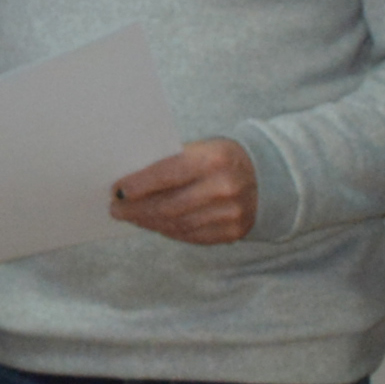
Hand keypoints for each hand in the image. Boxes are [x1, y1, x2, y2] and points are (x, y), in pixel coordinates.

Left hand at [112, 138, 257, 243]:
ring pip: (179, 224)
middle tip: (116, 209)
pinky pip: (193, 235)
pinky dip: (170, 231)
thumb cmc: (220, 157)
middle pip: (169, 205)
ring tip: (131, 217)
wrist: (269, 176)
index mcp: (212, 160)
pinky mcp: (234, 232)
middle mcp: (224, 188)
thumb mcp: (200, 147)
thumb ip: (170, 162)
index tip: (116, 190)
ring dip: (149, 222)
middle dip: (137, 209)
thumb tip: (129, 181)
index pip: (166, 175)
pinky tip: (155, 225)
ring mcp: (231, 213)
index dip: (138, 185)